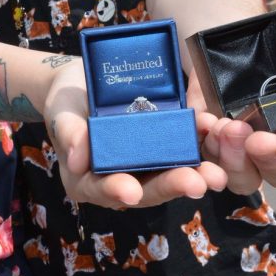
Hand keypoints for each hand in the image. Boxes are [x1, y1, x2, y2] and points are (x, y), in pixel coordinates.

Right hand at [44, 60, 227, 208]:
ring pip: (169, 175)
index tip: (130, 191)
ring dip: (195, 174)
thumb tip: (77, 160)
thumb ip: (68, 132)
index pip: (101, 189)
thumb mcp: (60, 112)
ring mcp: (143, 167)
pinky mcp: (162, 150)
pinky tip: (213, 136)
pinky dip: (198, 146)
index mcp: (87, 180)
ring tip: (216, 173)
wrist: (83, 84)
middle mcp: (119, 179)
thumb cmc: (64, 102)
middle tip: (195, 183)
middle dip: (171, 185)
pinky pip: (182, 152)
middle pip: (145, 189)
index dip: (115, 191)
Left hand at [195, 19, 275, 193]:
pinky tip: (207, 122)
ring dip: (234, 159)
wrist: (245, 30)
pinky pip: (203, 151)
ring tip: (228, 129)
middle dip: (273, 160)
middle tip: (261, 141)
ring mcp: (243, 145)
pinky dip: (203, 141)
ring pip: (242, 174)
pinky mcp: (209, 134)